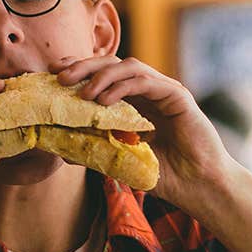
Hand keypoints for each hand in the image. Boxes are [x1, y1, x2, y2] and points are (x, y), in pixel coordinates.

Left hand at [49, 56, 234, 209]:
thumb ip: (97, 150)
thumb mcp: (120, 161)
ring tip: (82, 93)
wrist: (197, 188)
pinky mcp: (177, 95)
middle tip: (60, 76)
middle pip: (112, 64)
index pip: (103, 76)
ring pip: (128, 66)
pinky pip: (145, 81)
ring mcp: (163, 90)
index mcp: (134, 101)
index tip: (53, 74)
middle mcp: (148, 91)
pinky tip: (103, 101)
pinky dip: (122, 86)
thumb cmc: (164, 176)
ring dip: (101, 75)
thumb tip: (62, 150)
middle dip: (83, 66)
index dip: (78, 70)